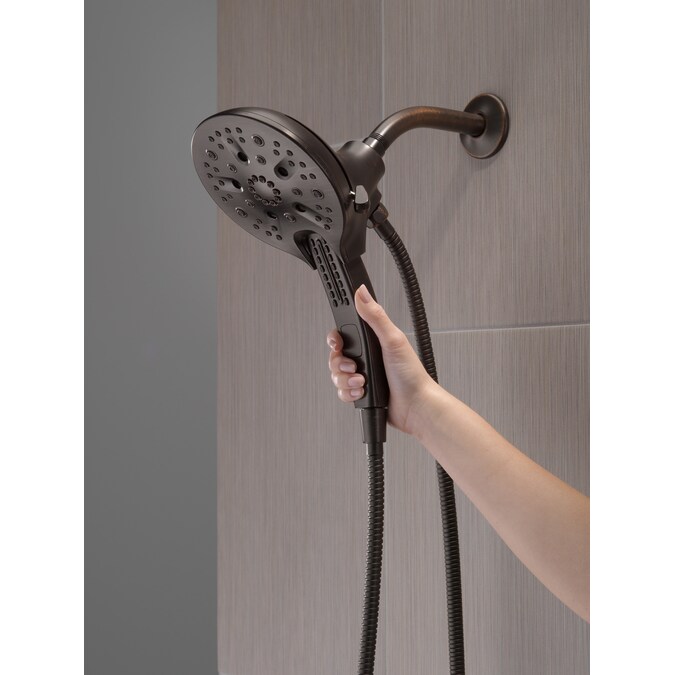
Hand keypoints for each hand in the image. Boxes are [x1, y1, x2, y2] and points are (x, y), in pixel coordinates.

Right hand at [327, 284, 436, 436]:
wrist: (415, 407)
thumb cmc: (411, 375)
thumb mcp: (393, 339)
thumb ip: (375, 316)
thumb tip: (362, 293)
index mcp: (373, 342)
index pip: (344, 335)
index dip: (335, 339)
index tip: (337, 343)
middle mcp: (367, 358)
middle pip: (336, 356)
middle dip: (340, 364)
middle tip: (354, 366)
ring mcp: (363, 375)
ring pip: (337, 375)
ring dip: (346, 380)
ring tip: (362, 382)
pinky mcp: (360, 392)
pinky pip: (342, 392)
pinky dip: (349, 393)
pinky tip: (362, 392)